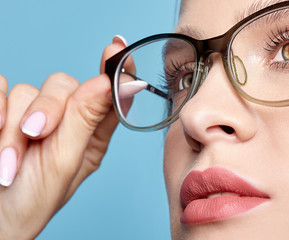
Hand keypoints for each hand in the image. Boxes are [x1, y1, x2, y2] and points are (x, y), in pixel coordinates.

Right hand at [0, 36, 126, 238]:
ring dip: (15, 127)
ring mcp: (31, 113)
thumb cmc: (33, 199)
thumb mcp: (65, 163)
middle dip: (48, 109)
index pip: (108, 94)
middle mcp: (65, 118)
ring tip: (8, 163)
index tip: (116, 49)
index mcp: (91, 132)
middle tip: (37, 134)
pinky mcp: (1, 109)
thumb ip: (85, 120)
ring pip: (27, 90)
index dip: (114, 69)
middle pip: (63, 85)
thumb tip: (108, 81)